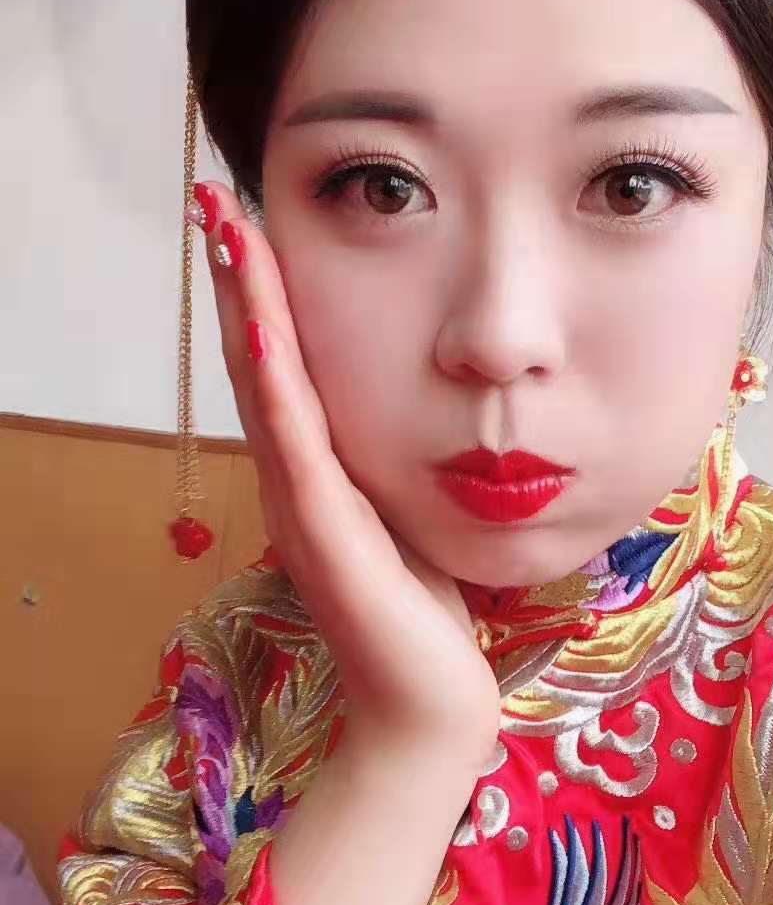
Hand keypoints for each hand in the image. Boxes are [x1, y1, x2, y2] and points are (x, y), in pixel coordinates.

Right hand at [192, 183, 502, 770]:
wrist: (428, 709)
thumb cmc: (429, 615)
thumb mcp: (408, 511)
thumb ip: (393, 459)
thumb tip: (413, 399)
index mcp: (315, 470)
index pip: (279, 362)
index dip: (256, 288)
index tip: (243, 215)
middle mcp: (294, 480)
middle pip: (254, 359)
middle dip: (234, 275)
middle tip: (212, 195)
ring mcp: (301, 507)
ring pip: (264, 387)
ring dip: (242, 303)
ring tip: (226, 230)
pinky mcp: (324, 537)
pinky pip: (296, 448)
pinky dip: (274, 385)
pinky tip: (262, 326)